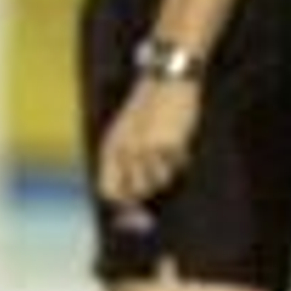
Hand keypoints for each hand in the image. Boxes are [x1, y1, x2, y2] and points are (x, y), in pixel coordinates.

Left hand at [97, 80, 201, 208]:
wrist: (167, 81)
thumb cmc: (149, 109)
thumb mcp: (129, 133)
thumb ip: (127, 163)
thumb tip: (135, 202)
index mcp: (110, 147)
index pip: (108, 191)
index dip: (122, 204)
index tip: (137, 209)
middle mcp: (124, 151)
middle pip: (137, 193)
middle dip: (151, 189)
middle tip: (162, 171)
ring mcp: (145, 149)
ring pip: (160, 182)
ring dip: (169, 170)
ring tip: (169, 148)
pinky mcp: (166, 145)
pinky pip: (177, 166)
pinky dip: (182, 158)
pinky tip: (180, 138)